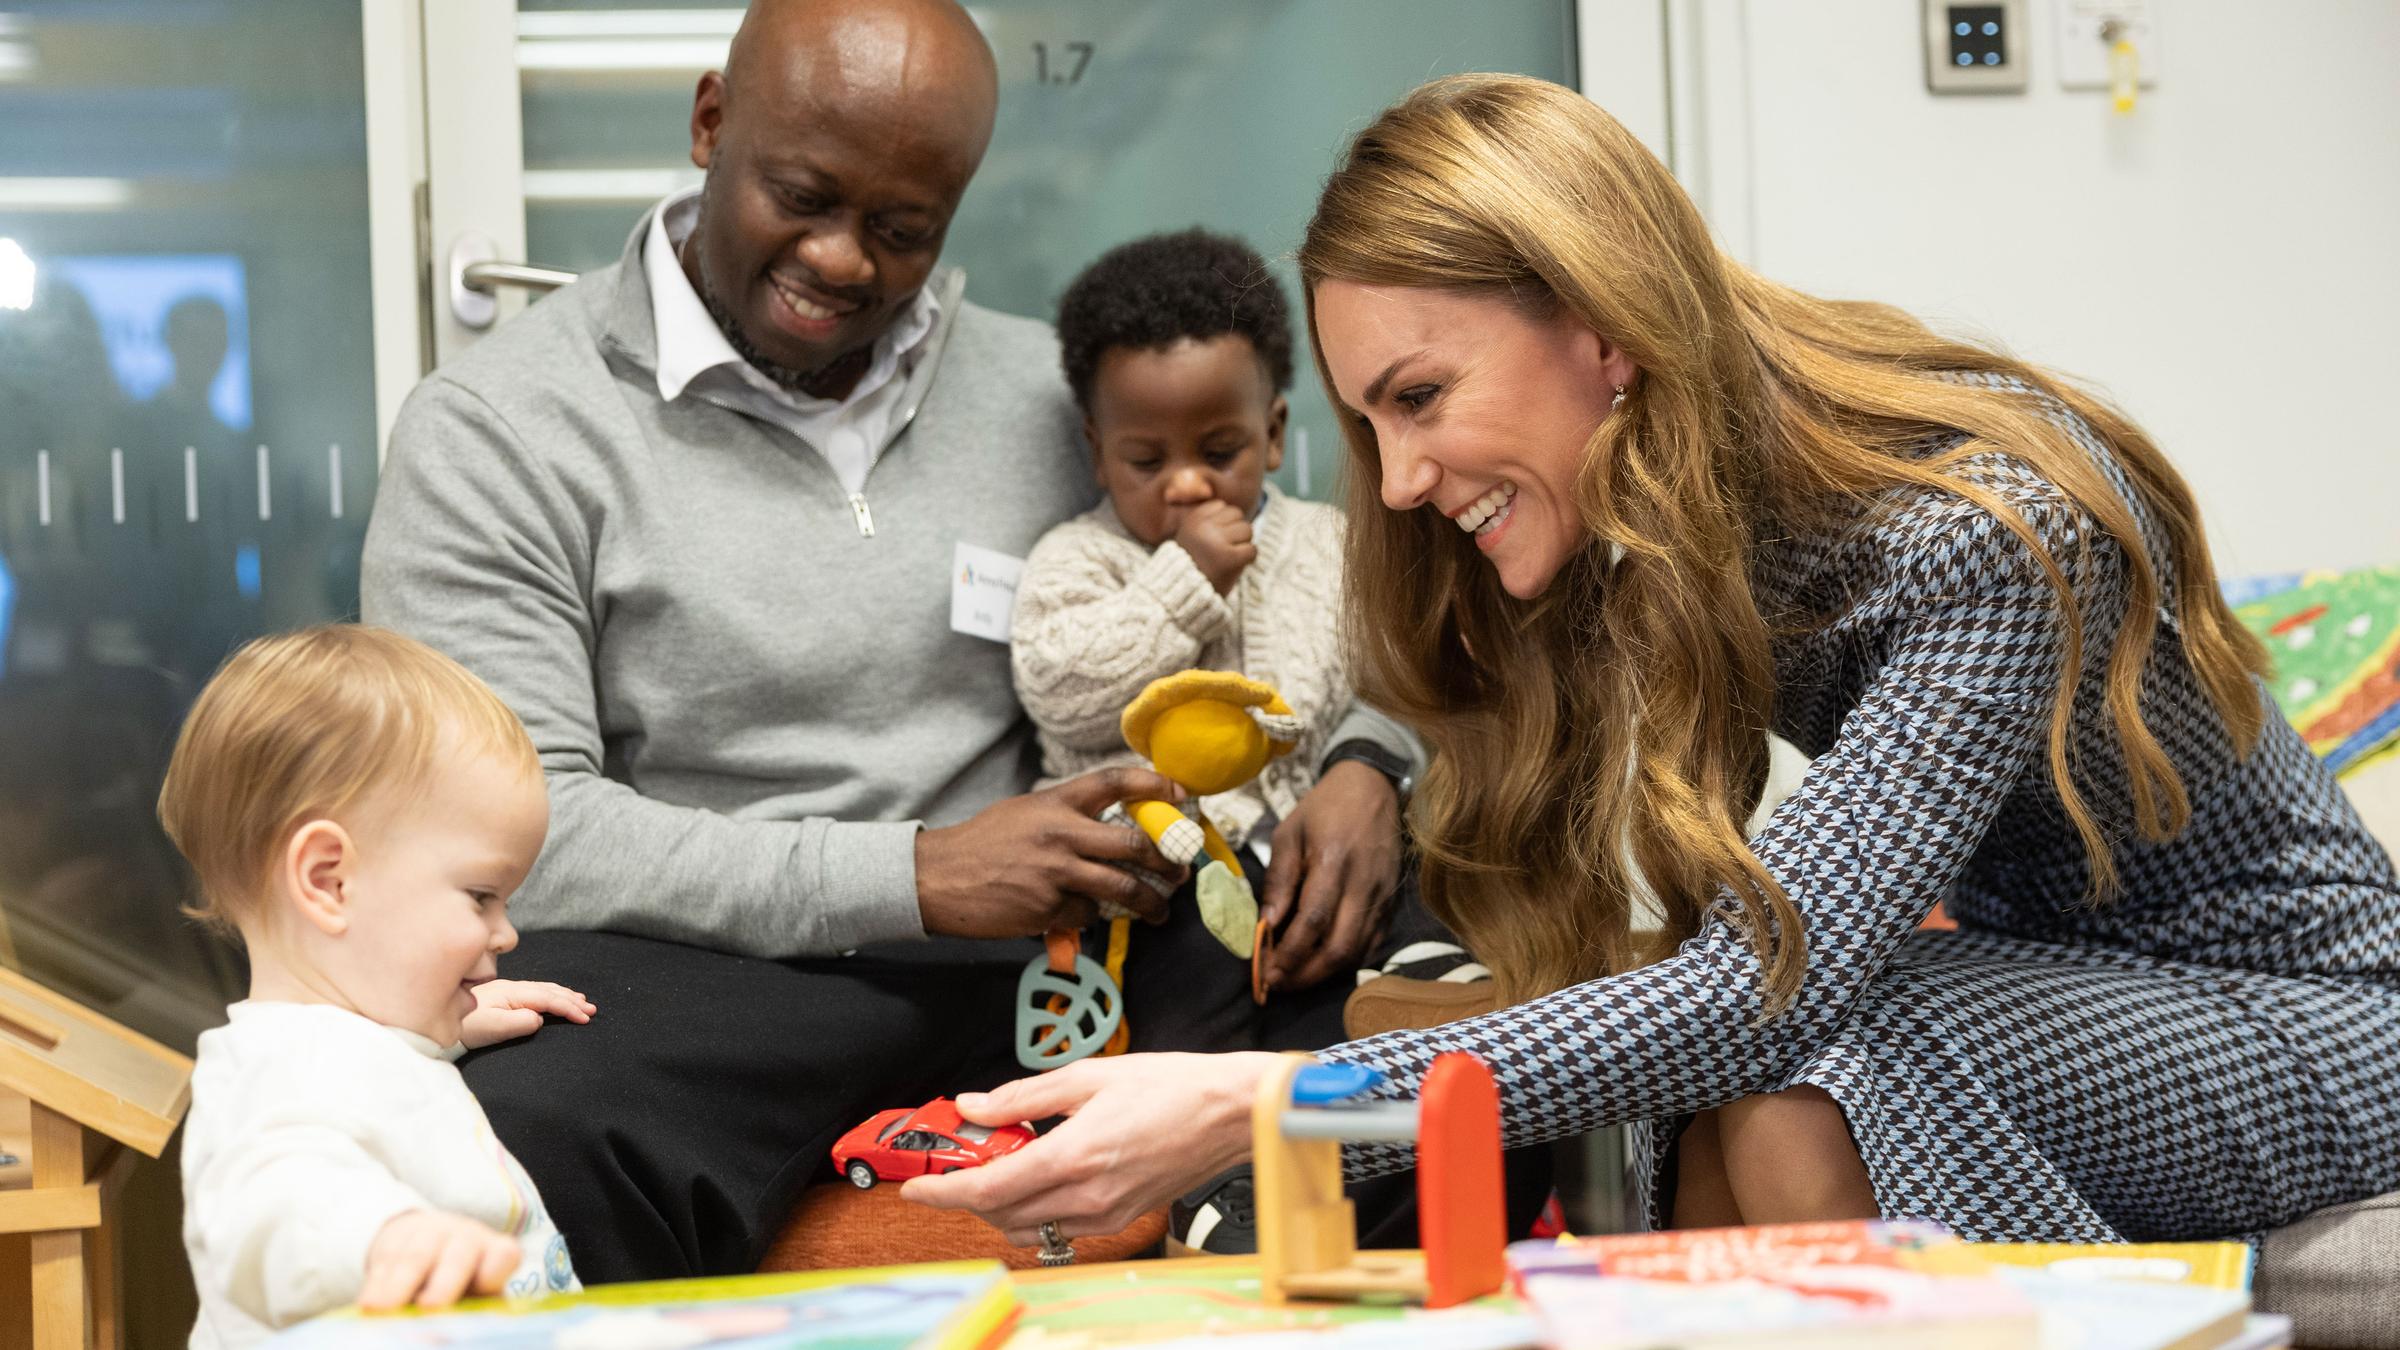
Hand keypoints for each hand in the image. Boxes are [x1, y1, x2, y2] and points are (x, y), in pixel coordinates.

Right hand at [360, 1211, 519, 1309]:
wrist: (433, 1250)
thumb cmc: (462, 1288)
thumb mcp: (473, 1302)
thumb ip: (467, 1319)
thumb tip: (443, 1338)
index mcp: (498, 1254)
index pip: (503, 1255)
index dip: (491, 1272)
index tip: (480, 1291)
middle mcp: (469, 1238)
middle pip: (458, 1257)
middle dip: (443, 1284)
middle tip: (429, 1308)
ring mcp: (433, 1232)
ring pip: (416, 1257)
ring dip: (397, 1286)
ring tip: (381, 1310)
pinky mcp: (400, 1235)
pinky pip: (387, 1257)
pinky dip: (377, 1283)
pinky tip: (368, 1304)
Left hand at [460, 980, 593, 1049]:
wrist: (438, 1022)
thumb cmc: (466, 1027)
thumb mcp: (493, 1028)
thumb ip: (519, 1023)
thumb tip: (539, 1019)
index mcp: (513, 994)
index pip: (548, 999)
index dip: (569, 1008)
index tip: (586, 1018)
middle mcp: (512, 988)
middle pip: (549, 991)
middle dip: (572, 999)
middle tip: (592, 1009)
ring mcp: (506, 991)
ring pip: (542, 989)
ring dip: (563, 995)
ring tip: (580, 1000)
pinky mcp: (500, 997)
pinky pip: (534, 992)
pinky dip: (550, 994)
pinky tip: (551, 998)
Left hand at [901, 1052, 1277, 1242]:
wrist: (1231, 1113)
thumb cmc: (1172, 1087)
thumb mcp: (1089, 1076)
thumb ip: (1023, 1096)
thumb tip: (974, 1106)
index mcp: (1073, 1156)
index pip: (987, 1188)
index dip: (942, 1191)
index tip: (916, 1187)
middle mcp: (1086, 1196)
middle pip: (999, 1214)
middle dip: (966, 1194)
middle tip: (954, 1164)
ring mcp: (1106, 1215)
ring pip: (1028, 1227)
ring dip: (998, 1206)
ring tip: (996, 1168)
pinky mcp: (1121, 1219)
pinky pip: (1061, 1227)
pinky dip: (1034, 1210)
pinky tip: (1038, 1177)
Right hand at [916, 768, 1186, 938]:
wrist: (936, 877)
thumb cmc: (982, 844)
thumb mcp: (1025, 814)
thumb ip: (1066, 818)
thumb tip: (1111, 831)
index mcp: (1056, 802)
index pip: (1114, 783)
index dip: (1153, 786)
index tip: (1180, 794)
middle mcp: (1060, 833)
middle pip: (1133, 844)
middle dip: (1166, 861)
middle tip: (1180, 872)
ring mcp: (1056, 872)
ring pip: (1122, 888)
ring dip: (1150, 903)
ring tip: (1160, 911)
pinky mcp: (1047, 908)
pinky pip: (1087, 915)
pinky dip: (1092, 918)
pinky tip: (1085, 917)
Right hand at [1173, 501, 1255, 594]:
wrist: (1182, 594)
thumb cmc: (1191, 565)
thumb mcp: (1190, 536)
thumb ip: (1208, 521)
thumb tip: (1236, 511)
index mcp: (1192, 519)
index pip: (1221, 505)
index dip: (1224, 522)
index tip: (1215, 538)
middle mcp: (1203, 527)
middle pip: (1236, 514)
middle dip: (1236, 530)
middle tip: (1226, 548)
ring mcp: (1217, 542)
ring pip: (1247, 529)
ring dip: (1244, 543)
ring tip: (1231, 556)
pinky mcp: (1229, 558)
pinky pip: (1252, 549)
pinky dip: (1249, 558)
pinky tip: (1238, 565)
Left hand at [1260, 760, 1402, 992]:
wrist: (1374, 787)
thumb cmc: (1324, 808)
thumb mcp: (1289, 832)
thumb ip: (1279, 879)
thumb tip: (1268, 924)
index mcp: (1333, 861)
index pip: (1313, 921)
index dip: (1290, 953)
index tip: (1267, 970)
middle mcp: (1363, 884)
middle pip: (1339, 947)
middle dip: (1306, 975)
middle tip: (1279, 983)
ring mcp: (1383, 895)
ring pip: (1357, 951)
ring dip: (1325, 973)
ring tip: (1297, 978)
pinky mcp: (1393, 901)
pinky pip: (1373, 944)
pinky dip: (1349, 961)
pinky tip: (1326, 964)